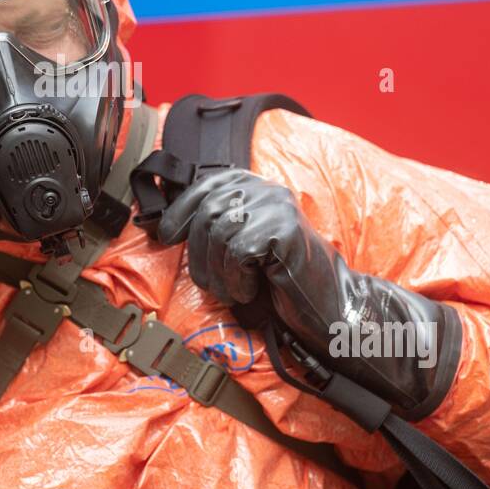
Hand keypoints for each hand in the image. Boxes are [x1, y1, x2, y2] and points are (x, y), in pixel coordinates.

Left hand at [156, 167, 305, 307]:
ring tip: (233, 290)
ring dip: (218, 273)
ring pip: (219, 232)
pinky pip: (238, 252)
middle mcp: (267, 189)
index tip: (165, 236)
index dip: (180, 211)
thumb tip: (163, 228)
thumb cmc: (279, 278)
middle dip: (198, 255)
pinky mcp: (284, 230)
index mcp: (255, 187)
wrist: (326, 302)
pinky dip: (236, 279)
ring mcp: (278, 207)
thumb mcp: (240, 244)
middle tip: (210, 285)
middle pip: (208, 211)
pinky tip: (251, 288)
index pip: (206, 186)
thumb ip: (214, 227)